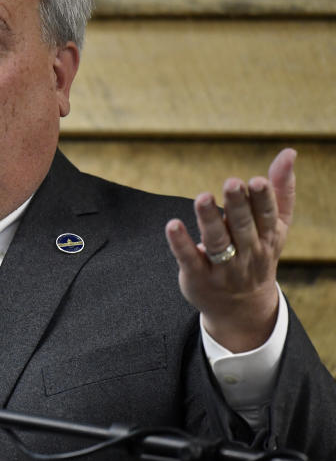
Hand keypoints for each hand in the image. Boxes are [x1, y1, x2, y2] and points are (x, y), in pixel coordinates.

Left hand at [165, 148, 295, 352]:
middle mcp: (247, 252)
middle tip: (231, 182)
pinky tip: (172, 225)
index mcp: (267, 237)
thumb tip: (288, 152)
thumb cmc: (258, 254)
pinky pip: (189, 259)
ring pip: (217, 242)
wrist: (243, 309)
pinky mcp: (198, 276)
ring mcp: (222, 267)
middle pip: (242, 227)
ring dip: (209, 219)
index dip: (263, 199)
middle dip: (237, 205)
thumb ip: (281, 190)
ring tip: (202, 197)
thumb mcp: (275, 226)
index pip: (267, 216)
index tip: (257, 180)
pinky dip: (180, 243)